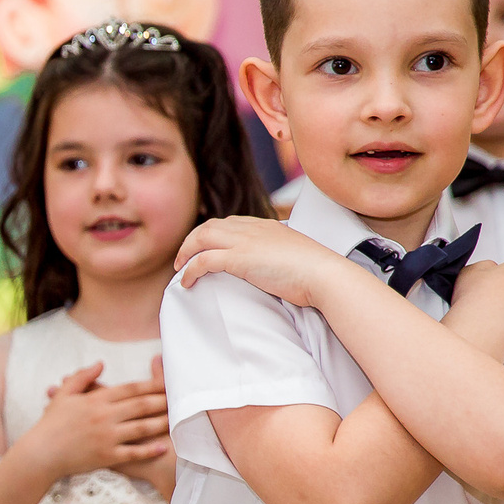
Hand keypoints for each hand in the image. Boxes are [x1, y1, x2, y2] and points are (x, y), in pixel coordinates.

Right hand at [17, 358, 169, 479]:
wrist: (41, 453)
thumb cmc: (51, 424)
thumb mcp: (64, 395)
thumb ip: (82, 377)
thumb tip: (101, 363)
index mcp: (96, 400)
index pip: (130, 389)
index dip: (151, 385)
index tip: (167, 382)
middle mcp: (105, 417)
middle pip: (141, 406)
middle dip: (163, 402)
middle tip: (181, 399)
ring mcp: (107, 437)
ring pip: (141, 428)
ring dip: (161, 423)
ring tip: (176, 420)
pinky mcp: (107, 456)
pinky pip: (133, 452)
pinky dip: (149, 450)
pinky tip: (163, 446)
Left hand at [175, 215, 354, 308]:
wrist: (324, 275)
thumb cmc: (316, 272)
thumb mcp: (295, 255)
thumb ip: (281, 254)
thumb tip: (276, 266)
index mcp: (266, 226)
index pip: (230, 222)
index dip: (212, 234)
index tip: (204, 247)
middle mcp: (252, 229)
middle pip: (209, 226)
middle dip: (192, 241)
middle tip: (183, 258)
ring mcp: (245, 242)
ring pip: (201, 238)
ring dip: (185, 253)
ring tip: (179, 269)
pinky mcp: (240, 259)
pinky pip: (203, 260)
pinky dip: (190, 270)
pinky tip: (186, 282)